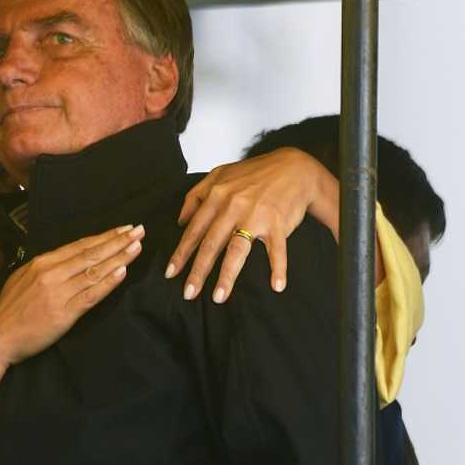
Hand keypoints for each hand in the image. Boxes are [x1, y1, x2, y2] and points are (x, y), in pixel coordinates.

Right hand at [0, 224, 143, 365]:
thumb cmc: (10, 310)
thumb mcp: (23, 278)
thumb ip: (45, 268)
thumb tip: (65, 259)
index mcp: (42, 263)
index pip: (80, 245)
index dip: (104, 236)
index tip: (123, 229)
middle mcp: (52, 273)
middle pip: (91, 254)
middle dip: (118, 241)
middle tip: (139, 230)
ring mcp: (58, 293)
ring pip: (94, 271)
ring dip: (119, 258)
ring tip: (136, 247)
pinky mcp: (64, 313)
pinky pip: (91, 295)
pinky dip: (108, 283)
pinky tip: (122, 273)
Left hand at [165, 147, 335, 302]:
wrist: (293, 167)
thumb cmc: (255, 173)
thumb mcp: (219, 175)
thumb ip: (195, 195)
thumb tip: (180, 221)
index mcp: (217, 196)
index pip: (194, 230)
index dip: (181, 253)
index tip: (171, 273)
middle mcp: (233, 206)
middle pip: (211, 244)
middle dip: (198, 271)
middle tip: (188, 294)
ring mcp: (256, 215)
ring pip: (237, 249)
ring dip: (227, 275)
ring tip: (219, 296)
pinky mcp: (278, 222)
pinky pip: (277, 249)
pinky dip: (278, 268)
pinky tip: (277, 286)